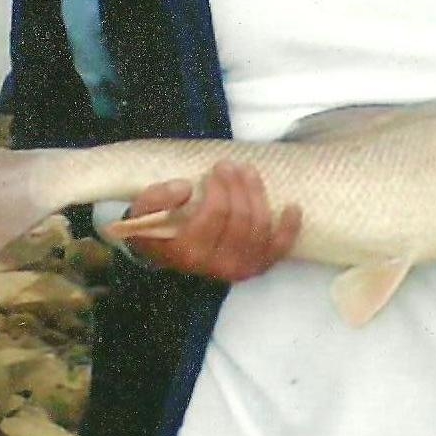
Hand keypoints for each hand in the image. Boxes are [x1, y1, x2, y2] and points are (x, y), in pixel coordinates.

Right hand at [117, 159, 301, 282]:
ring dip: (258, 195)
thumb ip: (155, 198)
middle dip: (238, 186)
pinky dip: (288, 229)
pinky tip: (292, 208)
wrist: (167, 255)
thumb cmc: (157, 228)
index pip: (215, 215)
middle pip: (241, 219)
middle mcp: (217, 266)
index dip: (219, 187)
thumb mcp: (142, 212)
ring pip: (260, 229)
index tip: (215, 169)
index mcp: (189, 253)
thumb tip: (184, 188)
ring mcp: (239, 269)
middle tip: (230, 165)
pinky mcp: (255, 268)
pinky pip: (278, 250)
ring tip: (249, 172)